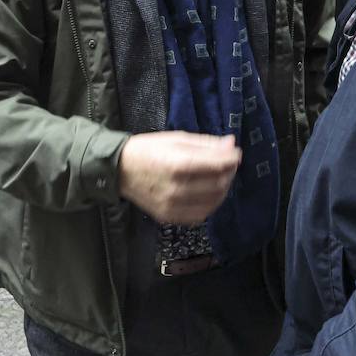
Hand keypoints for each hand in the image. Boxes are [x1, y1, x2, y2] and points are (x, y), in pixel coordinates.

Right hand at [117, 131, 240, 224]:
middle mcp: (177, 189)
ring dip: (222, 189)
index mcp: (178, 164)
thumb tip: (231, 145)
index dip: (232, 159)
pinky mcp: (169, 217)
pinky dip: (209, 204)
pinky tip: (206, 193)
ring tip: (218, 177)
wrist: (120, 170)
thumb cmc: (148, 149)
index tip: (235, 153)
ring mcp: (173, 206)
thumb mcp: (177, 138)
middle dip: (229, 172)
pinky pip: (200, 215)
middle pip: (219, 184)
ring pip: (213, 202)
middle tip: (227, 164)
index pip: (218, 165)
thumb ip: (206, 144)